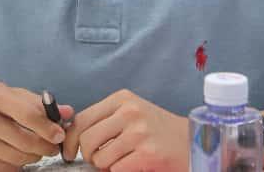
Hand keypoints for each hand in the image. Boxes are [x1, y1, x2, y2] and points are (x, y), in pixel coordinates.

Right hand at [0, 81, 73, 171]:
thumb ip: (38, 103)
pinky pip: (5, 169)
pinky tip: (19, 156)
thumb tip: (67, 113)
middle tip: (52, 147)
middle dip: (44, 146)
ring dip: (33, 157)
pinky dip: (18, 166)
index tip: (59, 135)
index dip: (48, 127)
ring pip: (16, 158)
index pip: (27, 113)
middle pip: (23, 140)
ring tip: (37, 151)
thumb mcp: (9, 94)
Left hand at [62, 90, 188, 171]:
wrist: (193, 141)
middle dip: (87, 156)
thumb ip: (106, 119)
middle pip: (86, 140)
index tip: (69, 152)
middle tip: (97, 161)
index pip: (81, 119)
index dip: (70, 140)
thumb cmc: (159, 130)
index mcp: (122, 99)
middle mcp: (130, 112)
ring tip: (119, 162)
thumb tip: (72, 136)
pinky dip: (119, 171)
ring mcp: (139, 133)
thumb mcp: (132, 114)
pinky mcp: (148, 154)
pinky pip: (116, 169)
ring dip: (105, 166)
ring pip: (99, 157)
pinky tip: (131, 166)